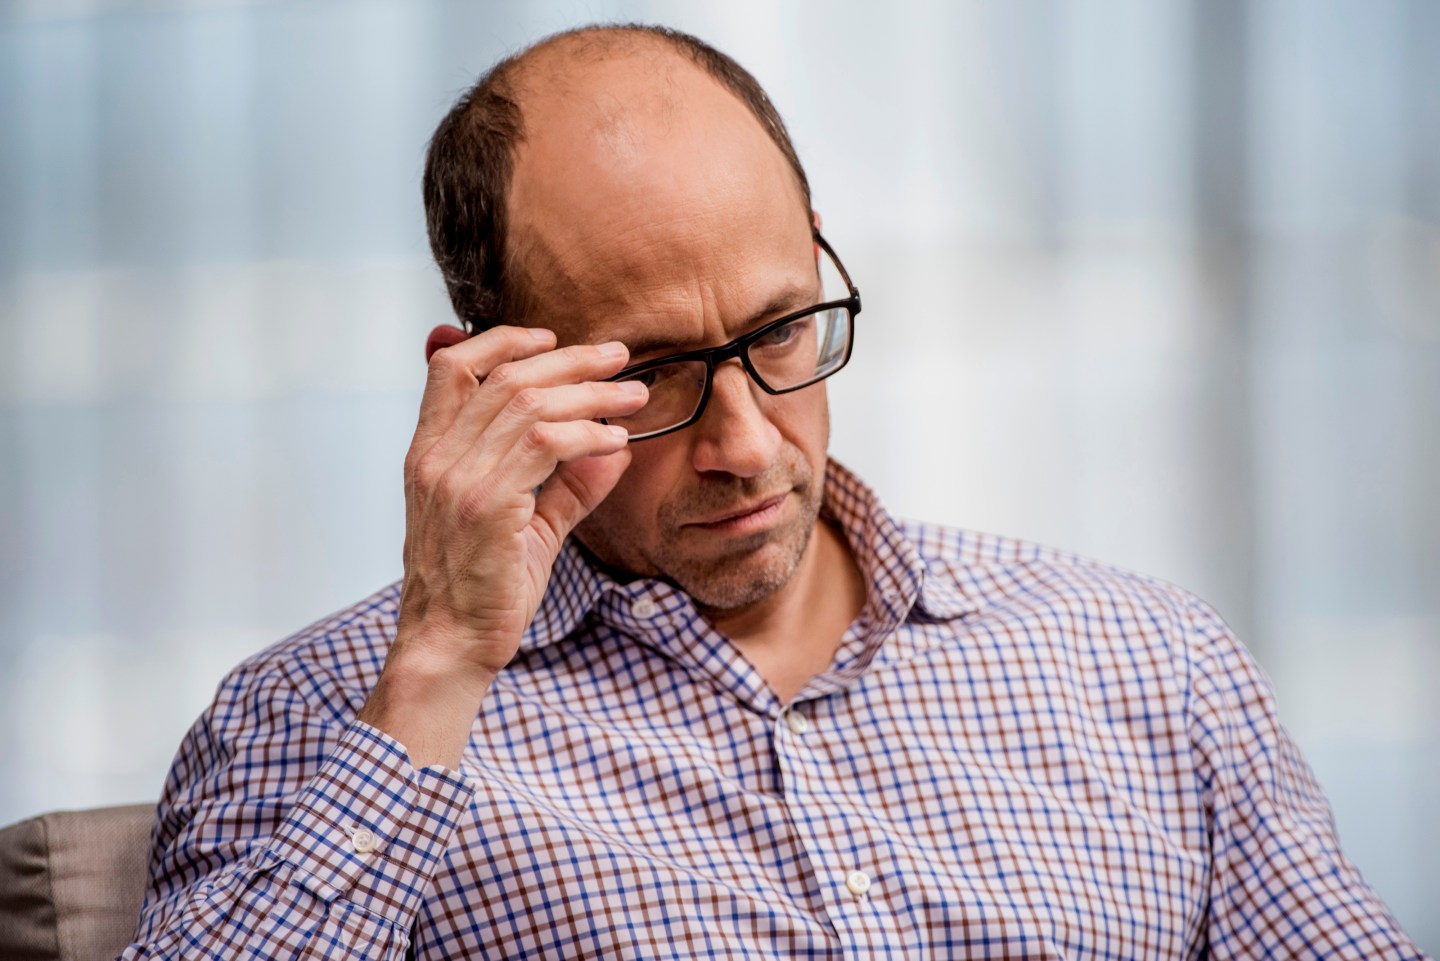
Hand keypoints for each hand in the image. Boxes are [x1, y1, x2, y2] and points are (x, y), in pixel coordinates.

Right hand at [359, 325, 645, 766]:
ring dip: (590, 393)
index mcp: (429, 453)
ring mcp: (457, 479)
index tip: (550, 337)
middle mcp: (436, 457)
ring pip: (530, 402)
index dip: (502, 340)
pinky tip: (615, 442)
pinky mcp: (487, 505)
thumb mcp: (524, 524)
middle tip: (618, 356)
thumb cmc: (480, 589)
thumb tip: (613, 448)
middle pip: (505, 376)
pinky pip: (546, 445)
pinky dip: (588, 434)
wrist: (450, 645)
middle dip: (569, 360)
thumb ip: (564, 484)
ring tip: (632, 396)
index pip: (452, 367)